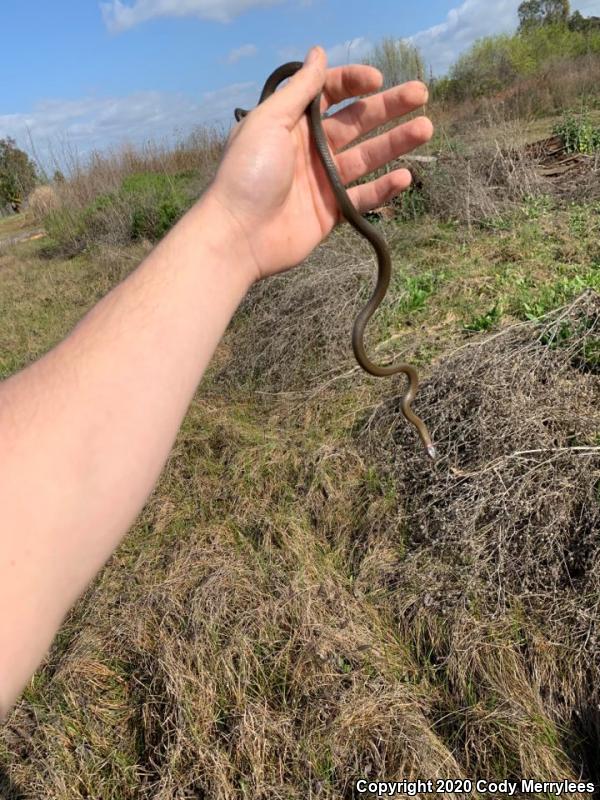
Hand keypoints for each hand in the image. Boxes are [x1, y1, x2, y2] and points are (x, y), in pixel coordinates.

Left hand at [206, 45, 432, 284]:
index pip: (331, 95)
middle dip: (388, 107)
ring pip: (366, 157)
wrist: (239, 234)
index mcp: (293, 124)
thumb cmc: (248, 173)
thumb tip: (319, 53)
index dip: (354, 83)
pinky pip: (363, 197)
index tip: (377, 80)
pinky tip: (405, 176)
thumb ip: (299, 90)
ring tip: (425, 129)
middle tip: (420, 94)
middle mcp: (311, 149)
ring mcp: (322, 181)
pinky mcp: (330, 213)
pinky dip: (384, 188)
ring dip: (395, 143)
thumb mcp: (269, 121)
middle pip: (356, 122)